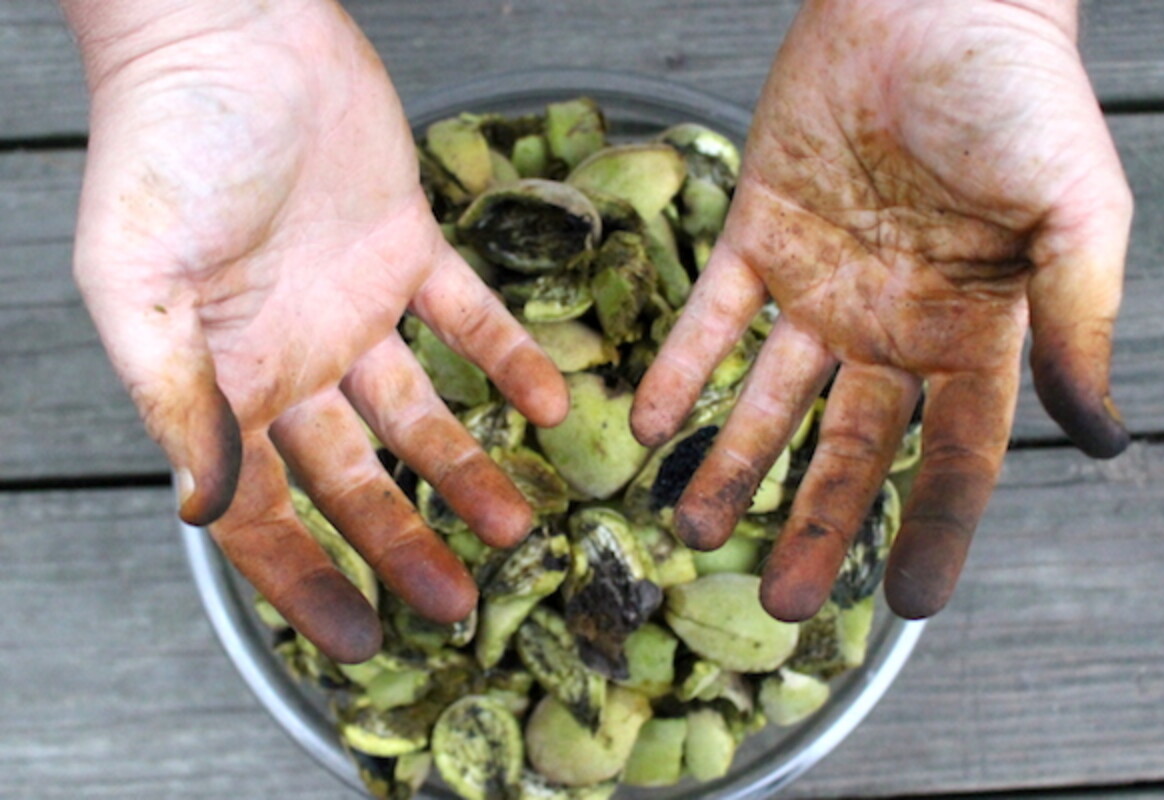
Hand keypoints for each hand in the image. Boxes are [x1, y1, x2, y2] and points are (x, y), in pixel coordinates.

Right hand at [66, 0, 566, 660]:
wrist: (230, 31)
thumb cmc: (166, 142)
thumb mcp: (139, 285)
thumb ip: (175, 398)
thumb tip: (205, 506)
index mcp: (224, 379)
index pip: (265, 510)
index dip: (307, 580)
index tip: (361, 638)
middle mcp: (294, 359)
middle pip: (358, 480)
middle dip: (407, 544)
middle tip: (462, 602)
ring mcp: (355, 308)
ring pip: (422, 413)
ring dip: (470, 468)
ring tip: (521, 523)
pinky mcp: (409, 249)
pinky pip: (471, 318)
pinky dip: (510, 359)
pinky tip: (551, 403)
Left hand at [632, 0, 1130, 619]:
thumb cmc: (1020, 94)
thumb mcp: (1077, 215)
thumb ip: (1076, 324)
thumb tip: (1099, 436)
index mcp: (974, 332)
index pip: (954, 457)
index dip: (937, 530)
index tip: (912, 604)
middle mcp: (891, 326)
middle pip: (850, 451)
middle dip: (816, 525)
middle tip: (782, 605)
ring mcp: (820, 286)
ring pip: (771, 400)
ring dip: (731, 465)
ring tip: (691, 530)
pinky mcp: (756, 233)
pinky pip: (710, 316)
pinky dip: (679, 368)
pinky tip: (648, 425)